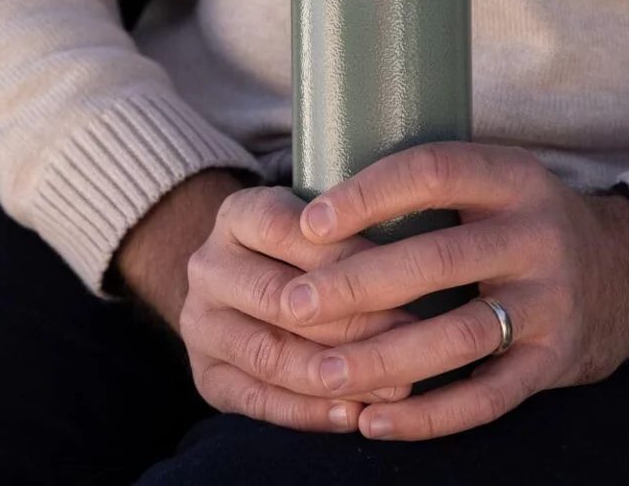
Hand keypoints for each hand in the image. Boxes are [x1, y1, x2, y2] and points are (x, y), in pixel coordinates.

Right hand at [174, 183, 418, 430]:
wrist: (245, 281)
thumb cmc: (314, 244)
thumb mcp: (328, 216)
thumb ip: (362, 223)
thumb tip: (428, 250)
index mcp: (238, 215)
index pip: (286, 229)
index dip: (346, 253)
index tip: (408, 269)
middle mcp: (209, 267)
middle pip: (280, 297)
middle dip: (352, 320)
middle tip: (413, 335)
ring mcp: (200, 326)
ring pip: (268, 354)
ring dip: (336, 373)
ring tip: (395, 386)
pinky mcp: (207, 377)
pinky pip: (257, 401)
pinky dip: (307, 412)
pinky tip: (351, 413)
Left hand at [282, 143, 628, 440]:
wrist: (626, 274)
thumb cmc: (525, 226)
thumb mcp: (499, 185)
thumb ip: (433, 190)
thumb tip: (317, 208)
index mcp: (515, 179)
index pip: (436, 171)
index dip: (371, 194)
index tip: (310, 224)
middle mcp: (538, 235)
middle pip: (438, 259)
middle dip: (356, 285)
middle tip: (293, 306)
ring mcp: (550, 302)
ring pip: (458, 336)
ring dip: (382, 359)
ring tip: (321, 374)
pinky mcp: (554, 361)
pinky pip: (486, 397)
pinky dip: (427, 417)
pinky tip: (373, 423)